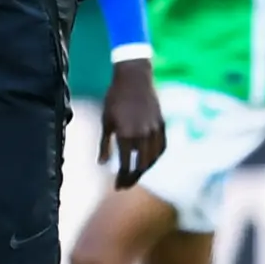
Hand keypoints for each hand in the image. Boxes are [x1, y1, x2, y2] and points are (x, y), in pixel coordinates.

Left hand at [99, 59, 165, 188]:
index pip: (126, 165)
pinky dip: (156, 157)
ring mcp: (154, 130)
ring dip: (144, 169)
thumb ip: (105, 145)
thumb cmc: (115, 98)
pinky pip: (162, 147)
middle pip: (140, 165)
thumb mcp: (106, 121)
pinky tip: (149, 161)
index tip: (118, 186)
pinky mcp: (162, 124)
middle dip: (132, 178)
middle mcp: (142, 135)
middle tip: (125, 185)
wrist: (134, 78)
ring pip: (153, 158)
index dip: (122, 178)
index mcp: (126, 134)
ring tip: (135, 175)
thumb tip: (102, 165)